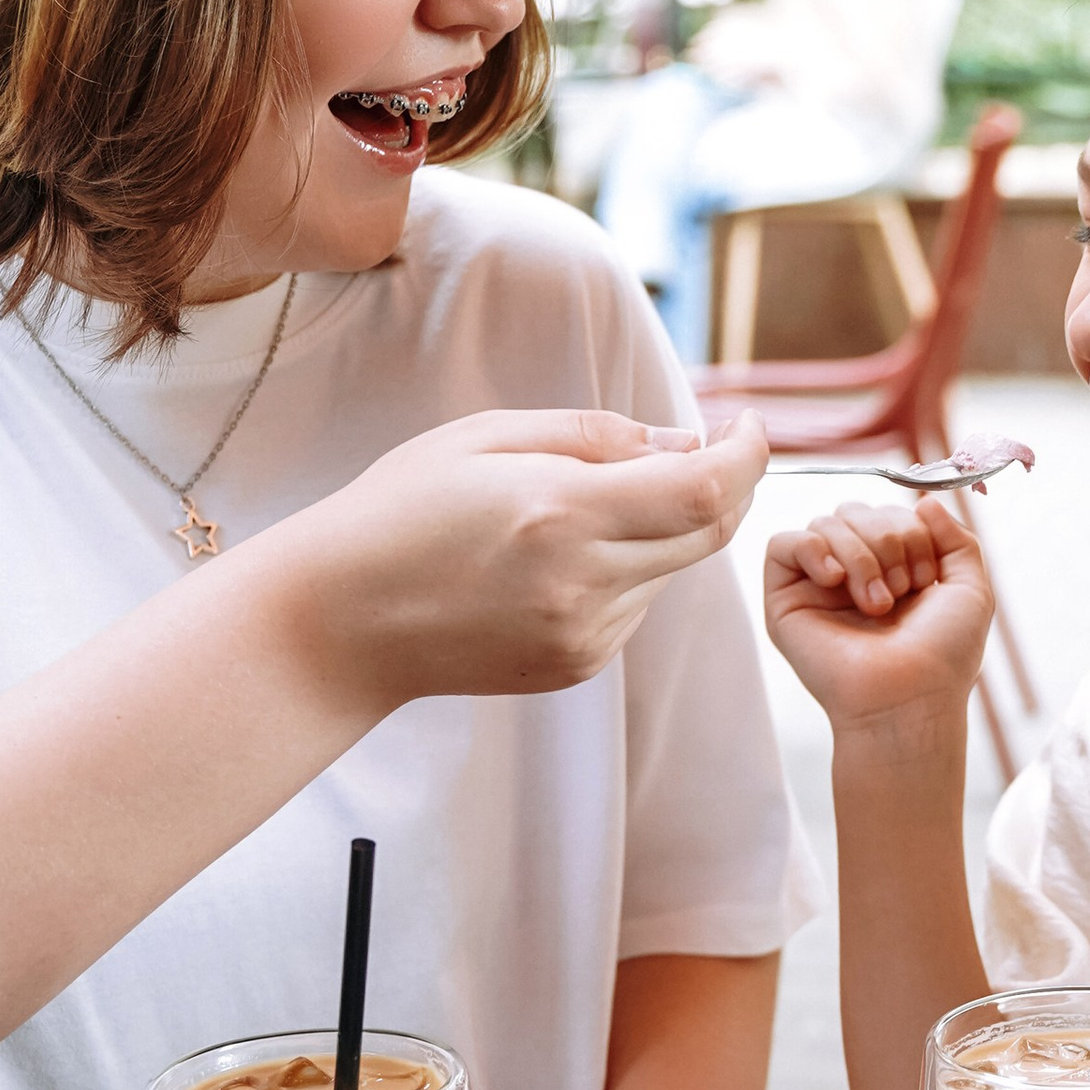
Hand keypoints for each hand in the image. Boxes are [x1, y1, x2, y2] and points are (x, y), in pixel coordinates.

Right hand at [290, 410, 766, 716]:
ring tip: (578, 505)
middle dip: (723, 483)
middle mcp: (584, 584)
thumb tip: (690, 443)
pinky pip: (636, 605)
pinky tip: (556, 557)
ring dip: (662, 527)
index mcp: (563, 515)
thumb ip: (599, 434)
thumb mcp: (487, 436)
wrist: (339, 624)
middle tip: (707, 445)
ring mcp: (585, 636)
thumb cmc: (401, 511)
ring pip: (672, 569)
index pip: (706, 488)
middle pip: (709, 532)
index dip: (748, 453)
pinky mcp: (577, 666)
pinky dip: (626, 570)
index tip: (751, 424)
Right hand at [763, 495, 993, 732]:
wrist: (910, 697)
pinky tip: (834, 580)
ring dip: (859, 555)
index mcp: (890, 569)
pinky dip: (812, 550)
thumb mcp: (970, 589)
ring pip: (825, 522)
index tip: (924, 580)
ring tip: (876, 603)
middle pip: (855, 510)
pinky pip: (783, 543)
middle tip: (900, 592)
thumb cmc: (942, 655)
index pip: (888, 512)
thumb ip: (957, 539)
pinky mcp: (785, 600)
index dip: (910, 532)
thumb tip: (923, 501)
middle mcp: (851, 573)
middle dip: (886, 541)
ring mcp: (816, 586)